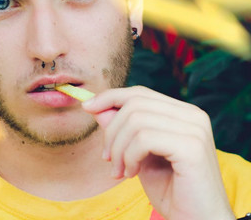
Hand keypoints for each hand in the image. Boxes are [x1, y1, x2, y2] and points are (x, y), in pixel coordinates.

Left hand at [82, 86, 234, 219]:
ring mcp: (195, 128)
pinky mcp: (192, 146)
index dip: (111, 97)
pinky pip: (144, 139)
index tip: (87, 106)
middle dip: (111, 129)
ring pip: (136, 120)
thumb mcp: (138, 153)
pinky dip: (129, 156)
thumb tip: (97, 107)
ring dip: (118, 148)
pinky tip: (130, 173)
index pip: (140, 93)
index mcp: (182, 112)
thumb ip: (122, 128)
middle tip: (106, 157)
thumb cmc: (170, 189)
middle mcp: (192, 115)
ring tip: (118, 170)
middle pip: (135, 103)